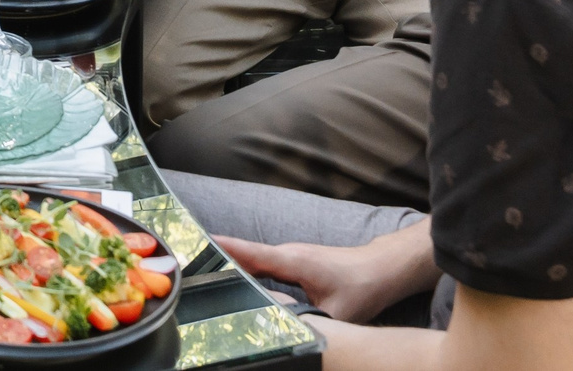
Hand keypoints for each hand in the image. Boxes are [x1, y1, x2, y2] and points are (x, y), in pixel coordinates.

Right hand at [213, 226, 436, 324]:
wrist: (383, 268)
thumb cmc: (362, 286)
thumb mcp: (334, 313)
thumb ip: (306, 322)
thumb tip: (281, 330)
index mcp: (292, 260)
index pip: (248, 251)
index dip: (220, 248)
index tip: (193, 241)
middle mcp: (287, 253)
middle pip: (244, 255)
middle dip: (217, 259)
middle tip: (189, 269)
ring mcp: (291, 255)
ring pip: (254, 261)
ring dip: (232, 266)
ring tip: (206, 277)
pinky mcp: (296, 262)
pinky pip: (264, 265)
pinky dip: (248, 271)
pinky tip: (238, 283)